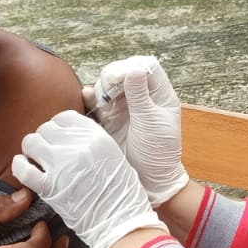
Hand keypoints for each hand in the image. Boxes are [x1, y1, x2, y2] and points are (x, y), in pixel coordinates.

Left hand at [14, 110, 165, 247]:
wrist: (121, 222)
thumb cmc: (121, 193)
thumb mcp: (114, 155)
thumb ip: (91, 142)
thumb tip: (69, 138)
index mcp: (96, 136)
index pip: (64, 118)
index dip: (57, 128)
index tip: (58, 140)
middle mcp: (77, 146)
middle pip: (46, 128)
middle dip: (44, 140)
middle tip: (47, 155)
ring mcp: (62, 165)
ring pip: (31, 143)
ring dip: (31, 151)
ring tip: (36, 162)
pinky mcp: (49, 186)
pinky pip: (22, 168)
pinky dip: (20, 167)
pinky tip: (24, 169)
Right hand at [84, 55, 187, 205]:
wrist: (148, 181)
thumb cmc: (157, 153)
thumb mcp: (151, 123)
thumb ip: (140, 96)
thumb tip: (133, 69)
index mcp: (160, 95)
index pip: (147, 66)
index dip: (132, 67)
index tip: (120, 79)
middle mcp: (142, 97)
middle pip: (124, 71)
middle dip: (113, 77)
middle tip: (108, 94)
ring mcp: (125, 106)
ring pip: (109, 84)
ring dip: (102, 88)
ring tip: (103, 104)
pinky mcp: (110, 117)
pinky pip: (97, 100)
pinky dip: (91, 96)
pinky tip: (88, 98)